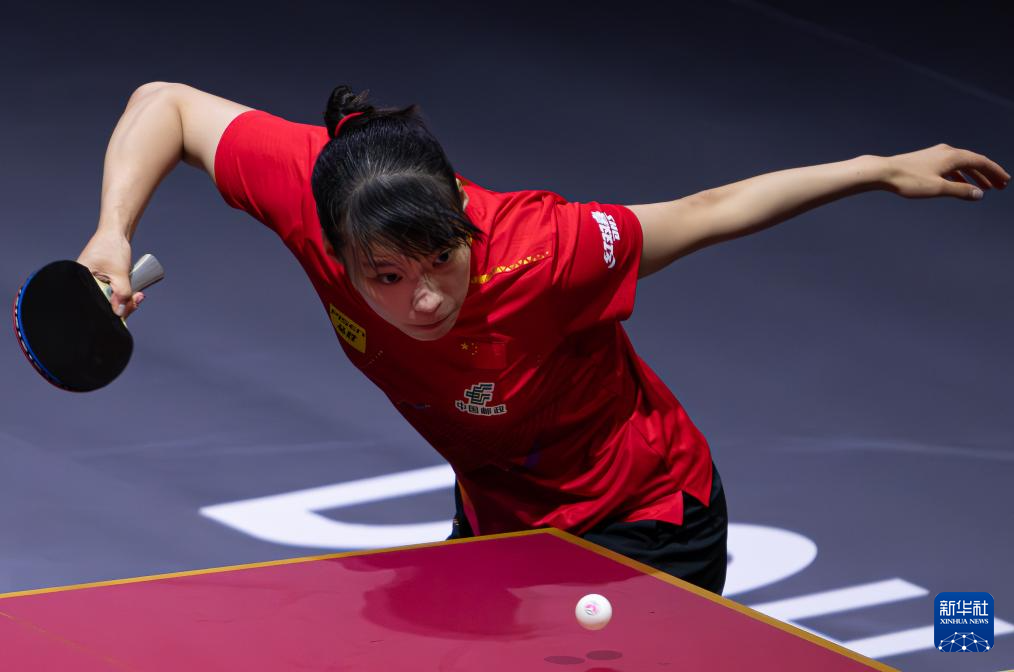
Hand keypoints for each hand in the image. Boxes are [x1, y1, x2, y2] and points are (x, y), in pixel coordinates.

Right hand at [77, 229, 143, 317]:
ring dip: (125, 300)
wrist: (116, 233)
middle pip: (102, 304)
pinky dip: (123, 295)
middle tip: (137, 299)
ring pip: (109, 300)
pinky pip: (111, 294)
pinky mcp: (100, 282)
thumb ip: (122, 293)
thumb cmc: (113, 248)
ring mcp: (92, 283)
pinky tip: (134, 295)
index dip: (111, 311)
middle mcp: (83, 283)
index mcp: (79, 280)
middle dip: (122, 305)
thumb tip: (120, 313)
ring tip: (138, 295)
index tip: (128, 308)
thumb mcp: (120, 273)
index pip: (94, 304)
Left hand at [880, 144, 1009, 200]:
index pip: (981, 162)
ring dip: (974, 176)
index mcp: (953, 156)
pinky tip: (959, 185)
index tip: (1005, 182)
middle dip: (988, 174)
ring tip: (983, 188)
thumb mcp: (938, 188)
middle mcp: (946, 152)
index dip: (995, 172)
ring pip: (961, 165)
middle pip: (973, 162)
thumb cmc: (909, 180)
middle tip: (1000, 186)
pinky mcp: (926, 161)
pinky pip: (949, 167)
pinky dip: (959, 176)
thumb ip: (960, 191)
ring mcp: (936, 155)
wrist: (882, 172)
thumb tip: (979, 194)